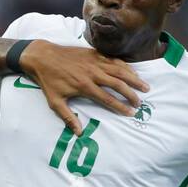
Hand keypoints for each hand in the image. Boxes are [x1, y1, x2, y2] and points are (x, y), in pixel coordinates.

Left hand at [19, 39, 148, 134]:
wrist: (43, 56)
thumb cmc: (48, 81)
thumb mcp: (54, 101)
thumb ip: (68, 117)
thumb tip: (78, 133)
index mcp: (84, 86)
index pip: (107, 98)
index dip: (120, 106)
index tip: (130, 112)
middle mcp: (93, 73)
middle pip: (118, 84)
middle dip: (131, 94)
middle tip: (140, 102)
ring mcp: (95, 62)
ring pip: (119, 70)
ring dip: (133, 79)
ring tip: (145, 86)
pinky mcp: (94, 53)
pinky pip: (113, 60)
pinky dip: (124, 65)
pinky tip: (132, 71)